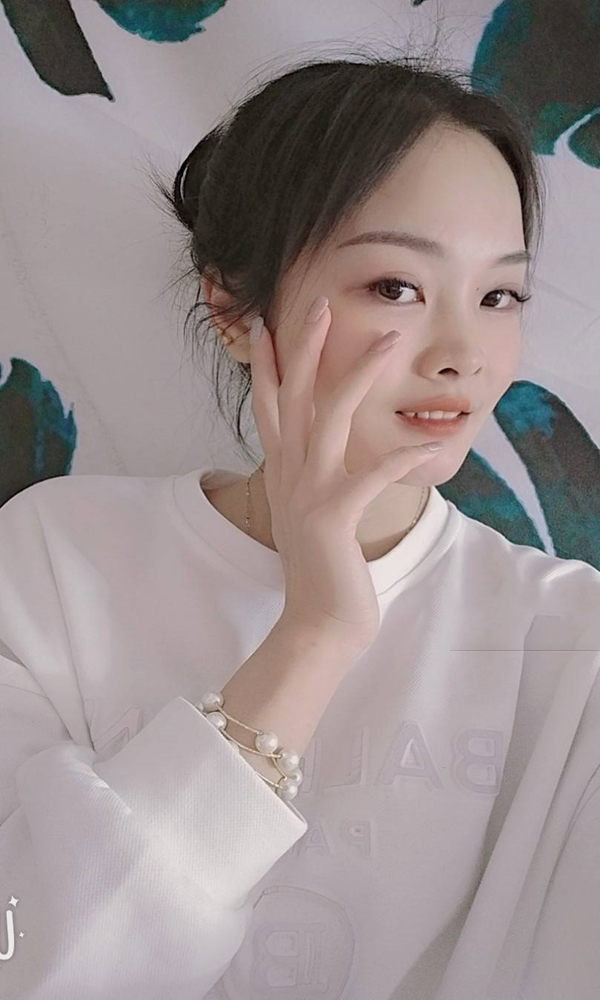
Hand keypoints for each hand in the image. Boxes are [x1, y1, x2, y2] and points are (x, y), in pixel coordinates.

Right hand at [248, 297, 442, 650]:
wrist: (316, 624)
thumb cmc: (321, 568)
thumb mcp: (310, 512)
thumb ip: (312, 476)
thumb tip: (323, 449)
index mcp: (283, 471)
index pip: (270, 405)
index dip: (271, 363)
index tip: (269, 322)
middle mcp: (288, 474)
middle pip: (293, 395)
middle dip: (305, 346)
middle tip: (318, 302)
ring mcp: (306, 493)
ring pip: (329, 417)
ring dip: (358, 374)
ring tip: (387, 341)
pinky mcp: (332, 517)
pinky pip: (371, 475)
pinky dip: (402, 457)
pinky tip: (432, 443)